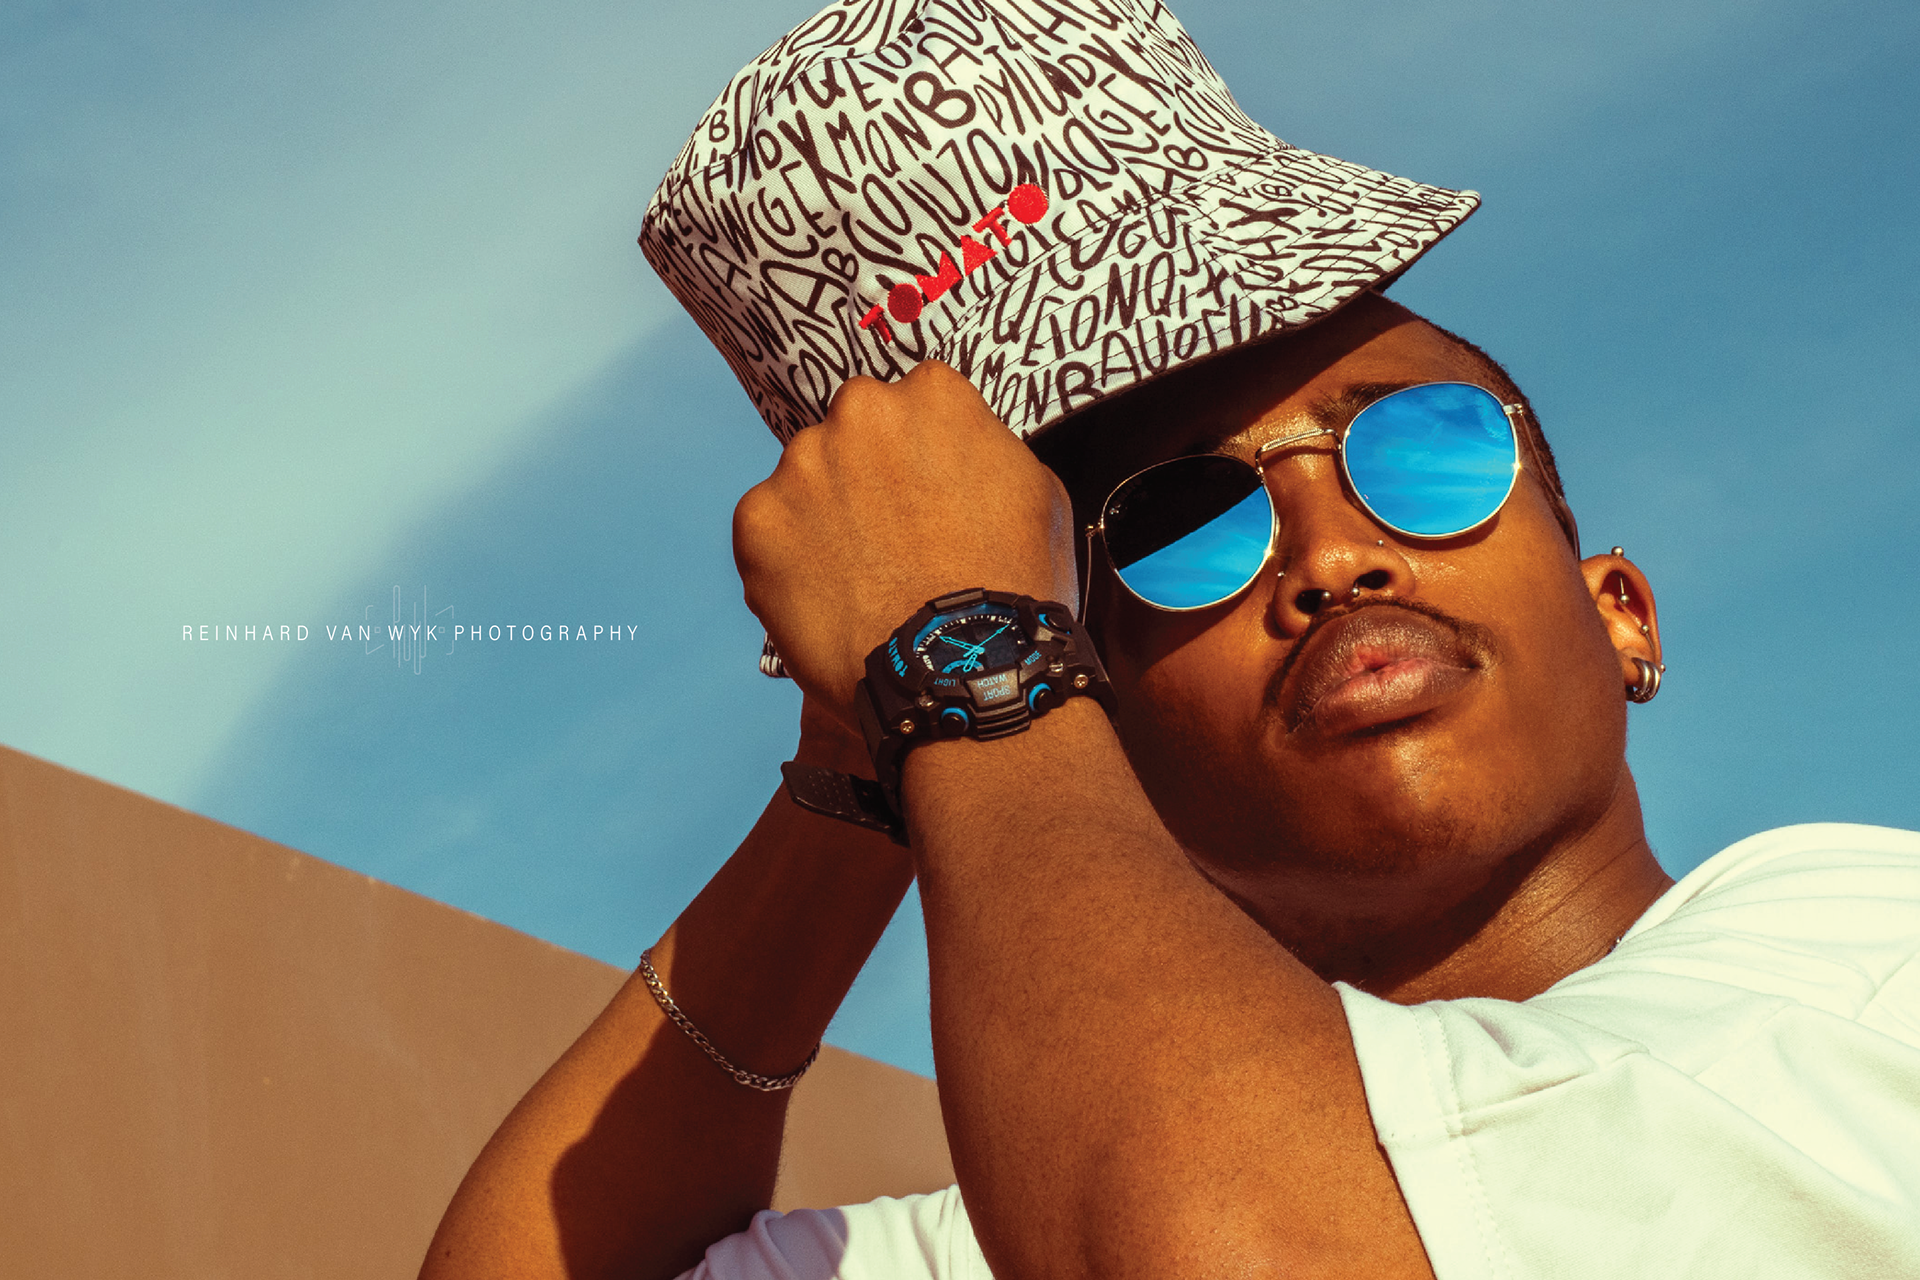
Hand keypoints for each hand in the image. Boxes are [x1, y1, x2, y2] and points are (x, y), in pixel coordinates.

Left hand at [734, 361, 1078, 726]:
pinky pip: (769, 533)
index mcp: (931, 395)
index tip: (928, 495)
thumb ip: (984, 449)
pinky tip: (831, 599)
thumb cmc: (1011, 589)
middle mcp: (859, 412)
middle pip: (854, 433)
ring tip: (862, 580)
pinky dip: (789, 561)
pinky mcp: (758, 522)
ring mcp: (801, 466)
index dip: (923, 455)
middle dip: (867, 475)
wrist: (962, 671)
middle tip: (893, 540)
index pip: (915, 403)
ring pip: (806, 481)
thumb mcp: (1037, 492)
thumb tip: (960, 453)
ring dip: (825, 516)